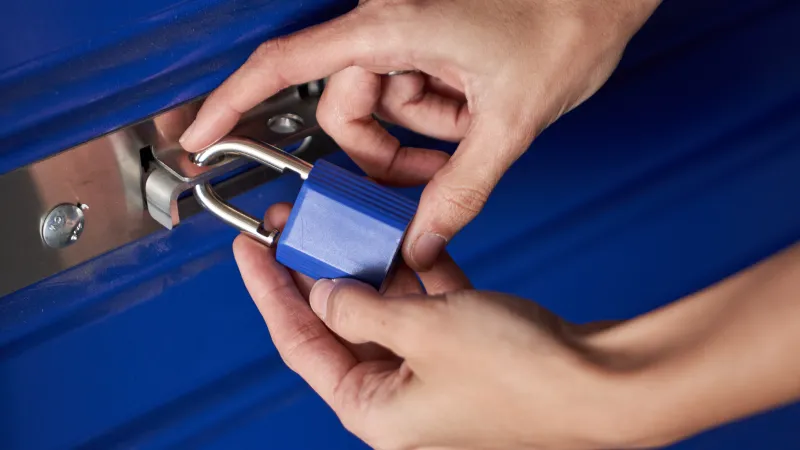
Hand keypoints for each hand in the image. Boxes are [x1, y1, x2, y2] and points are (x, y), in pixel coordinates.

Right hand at [183, 0, 662, 270]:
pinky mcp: (428, 43)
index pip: (285, 66)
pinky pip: (410, 99)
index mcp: (390, 28)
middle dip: (381, 158)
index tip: (201, 135)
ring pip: (381, 112)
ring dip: (420, 139)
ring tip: (472, 129)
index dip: (232, 102)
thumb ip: (459, 192)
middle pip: (345, 112)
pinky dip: (436, 123)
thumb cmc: (565, 24)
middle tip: (421, 185)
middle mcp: (388, 25)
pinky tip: (474, 113)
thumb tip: (419, 240)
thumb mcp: (508, 124)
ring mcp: (408, 34)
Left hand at [234, 203, 632, 449]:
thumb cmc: (523, 376)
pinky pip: (425, 307)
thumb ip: (364, 308)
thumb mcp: (424, 330)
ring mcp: (433, 374)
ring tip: (347, 224)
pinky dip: (416, 275)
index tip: (251, 252)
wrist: (604, 382)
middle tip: (296, 228)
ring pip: (383, 311)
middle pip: (339, 324)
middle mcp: (400, 398)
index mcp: (377, 411)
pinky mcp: (465, 351)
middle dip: (318, 272)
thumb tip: (328, 293)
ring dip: (369, 267)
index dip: (270, 293)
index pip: (301, 344)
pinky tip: (404, 241)